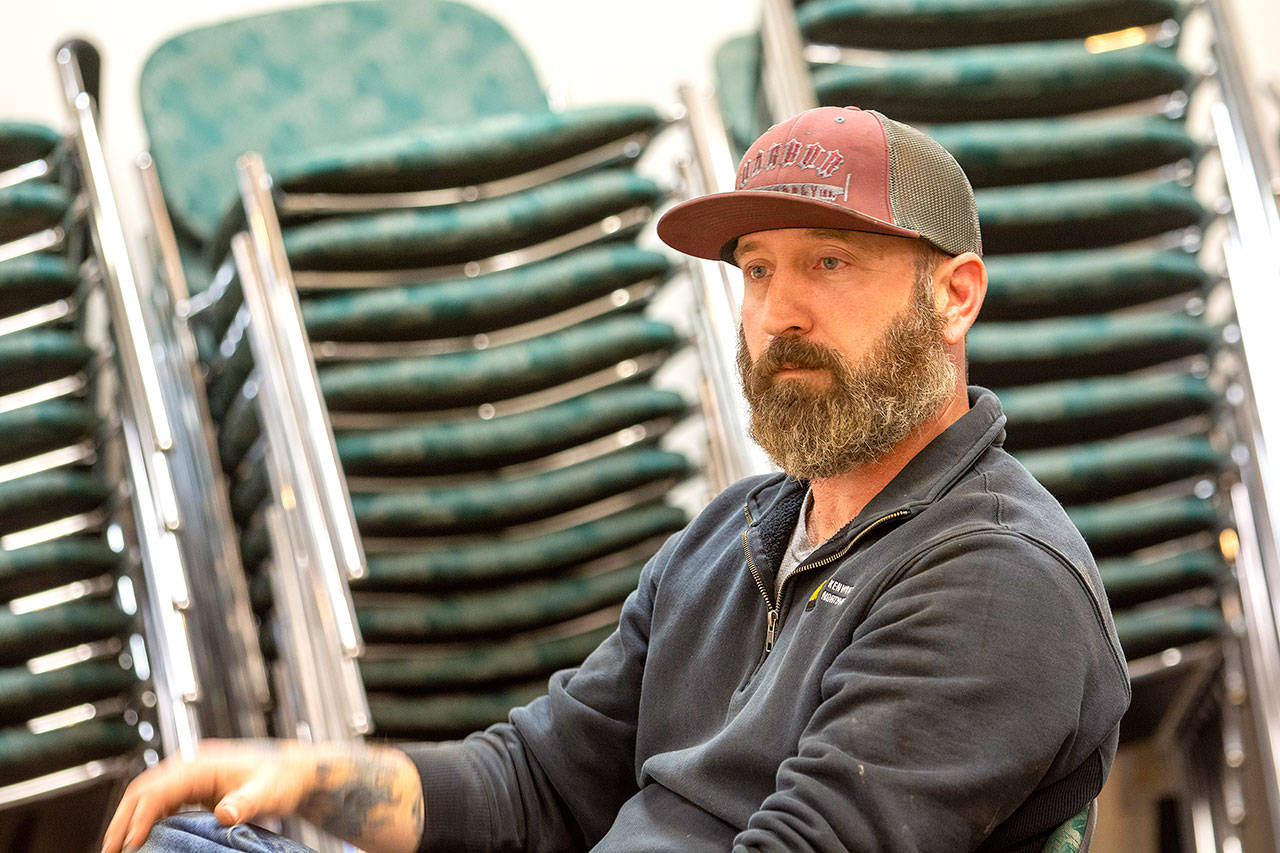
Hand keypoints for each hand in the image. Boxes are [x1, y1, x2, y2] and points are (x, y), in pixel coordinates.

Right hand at [101, 739, 423, 852]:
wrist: (297, 770)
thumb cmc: (284, 778)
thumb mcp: (268, 792)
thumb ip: (246, 802)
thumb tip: (224, 814)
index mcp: (202, 762)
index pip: (159, 787)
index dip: (140, 816)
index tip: (130, 845)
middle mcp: (192, 764)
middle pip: (144, 789)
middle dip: (124, 819)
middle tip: (109, 851)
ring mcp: (192, 774)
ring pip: (149, 794)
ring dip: (131, 820)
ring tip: (118, 849)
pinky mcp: (196, 786)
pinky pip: (162, 801)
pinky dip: (147, 819)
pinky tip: (142, 841)